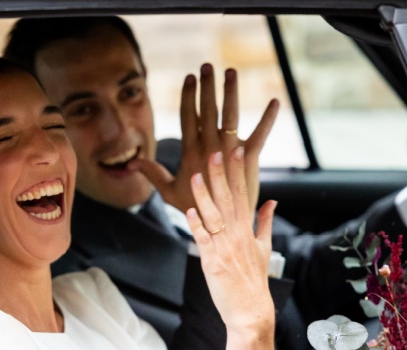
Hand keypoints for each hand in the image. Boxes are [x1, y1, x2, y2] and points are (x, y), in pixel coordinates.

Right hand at [131, 63, 278, 212]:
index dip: (188, 96)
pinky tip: (274, 101)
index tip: (189, 77)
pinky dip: (268, 118)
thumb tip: (132, 164)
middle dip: (207, 87)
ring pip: (229, 116)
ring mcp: (229, 152)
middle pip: (208, 110)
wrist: (221, 227)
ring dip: (231, 92)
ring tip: (231, 72)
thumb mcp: (169, 191)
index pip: (188, 117)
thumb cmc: (196, 208)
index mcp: (191, 152)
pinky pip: (260, 134)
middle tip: (207, 66)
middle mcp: (209, 148)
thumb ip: (153, 174)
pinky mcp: (249, 158)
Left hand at [186, 148, 275, 349]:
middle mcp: (237, 234)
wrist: (251, 309)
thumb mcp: (264, 248)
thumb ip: (265, 221)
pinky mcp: (212, 261)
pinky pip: (202, 239)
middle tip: (215, 152)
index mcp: (248, 229)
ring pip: (212, 215)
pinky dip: (195, 225)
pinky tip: (188, 211)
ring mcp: (224, 247)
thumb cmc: (255, 279)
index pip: (243, 193)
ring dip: (203, 195)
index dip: (238, 171)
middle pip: (227, 199)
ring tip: (195, 176)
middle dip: (221, 175)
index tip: (235, 151)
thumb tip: (273, 201)